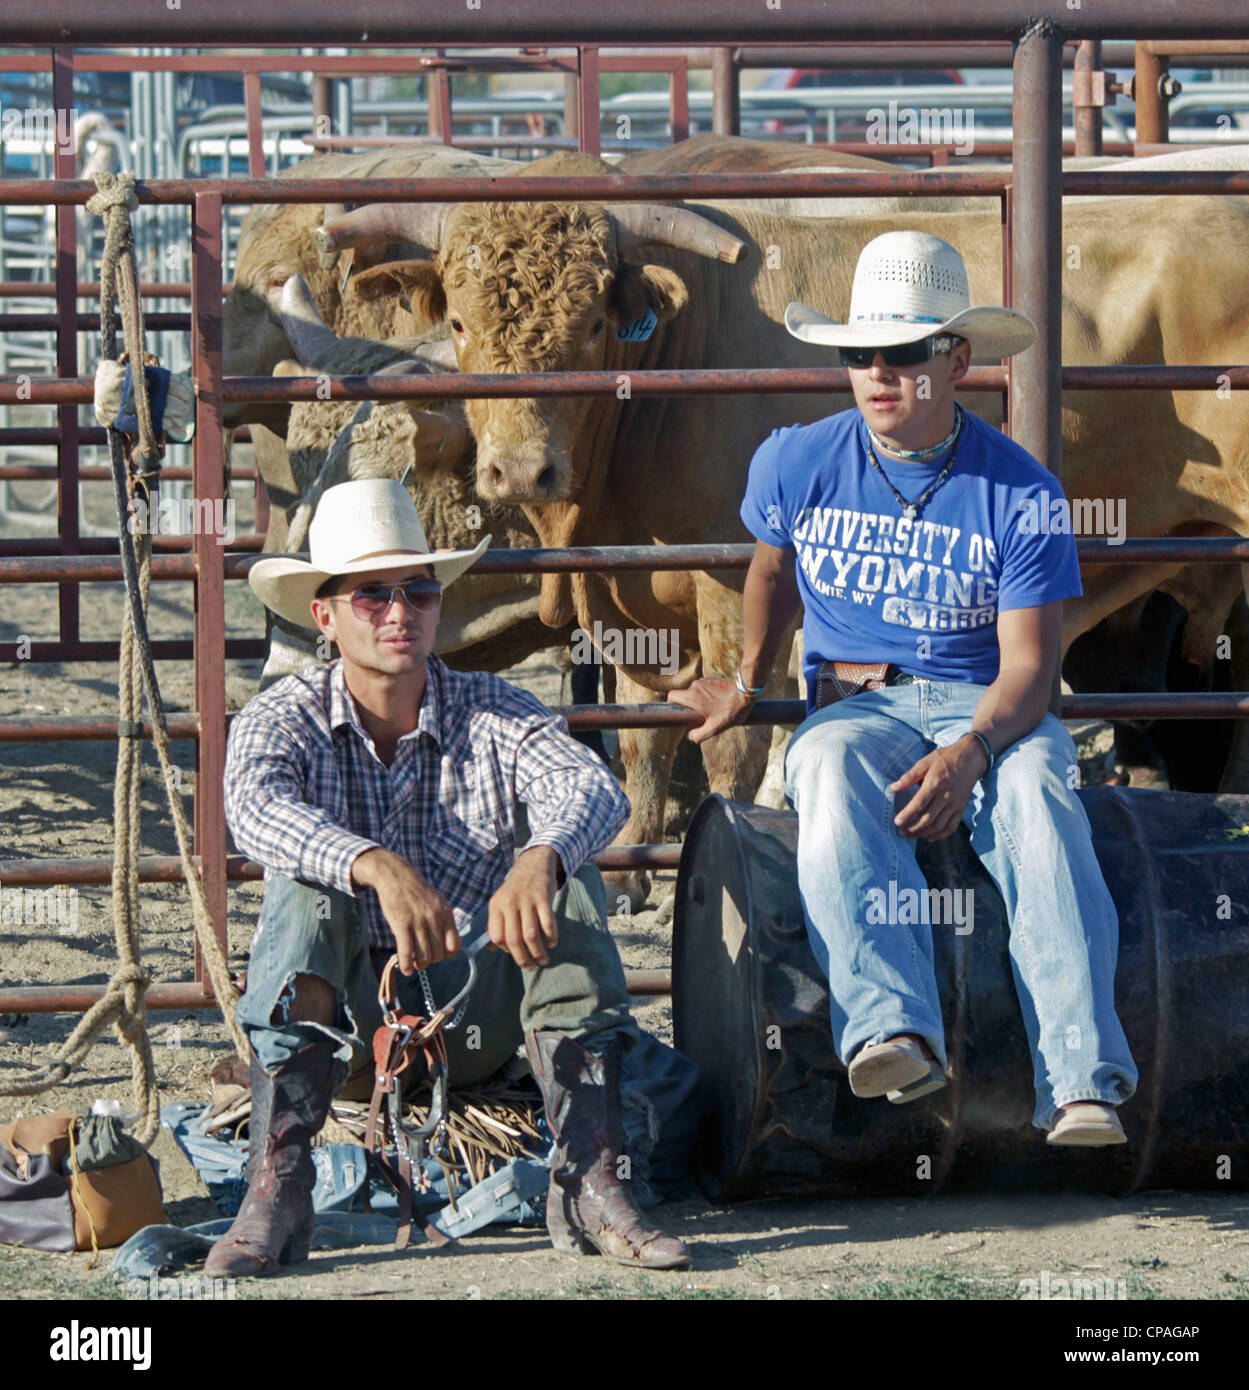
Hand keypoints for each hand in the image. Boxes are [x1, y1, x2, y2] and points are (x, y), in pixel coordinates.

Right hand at [351, 847, 459, 973]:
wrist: (395, 875)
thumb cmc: (416, 890)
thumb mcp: (437, 902)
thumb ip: (443, 921)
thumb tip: (448, 944)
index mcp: (446, 913)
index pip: (455, 945)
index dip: (447, 955)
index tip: (439, 955)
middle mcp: (435, 918)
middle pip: (439, 954)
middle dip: (431, 961)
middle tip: (424, 959)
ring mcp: (418, 922)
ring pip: (424, 957)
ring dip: (420, 965)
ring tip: (415, 964)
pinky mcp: (401, 923)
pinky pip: (406, 952)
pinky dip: (406, 965)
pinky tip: (405, 969)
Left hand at [487, 845, 559, 970]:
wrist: (534, 864)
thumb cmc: (516, 889)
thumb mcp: (501, 902)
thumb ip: (496, 924)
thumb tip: (492, 949)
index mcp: (496, 906)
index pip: (496, 936)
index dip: (505, 950)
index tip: (515, 954)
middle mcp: (509, 903)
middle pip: (513, 939)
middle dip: (523, 958)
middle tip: (531, 967)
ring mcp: (527, 900)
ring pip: (530, 935)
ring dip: (538, 952)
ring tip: (543, 960)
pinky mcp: (543, 898)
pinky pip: (548, 923)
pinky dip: (551, 937)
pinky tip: (552, 943)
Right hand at [667, 677, 755, 745]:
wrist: (747, 692)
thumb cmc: (731, 710)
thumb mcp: (715, 728)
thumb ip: (699, 735)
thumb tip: (690, 737)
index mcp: (692, 696)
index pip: (672, 696)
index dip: (671, 704)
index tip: (679, 712)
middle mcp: (695, 686)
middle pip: (684, 696)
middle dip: (689, 706)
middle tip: (701, 716)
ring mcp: (705, 681)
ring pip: (695, 692)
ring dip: (700, 701)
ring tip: (714, 710)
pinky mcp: (713, 680)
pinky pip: (705, 689)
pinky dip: (708, 696)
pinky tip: (720, 703)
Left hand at [889, 735, 988, 840]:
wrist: (971, 758)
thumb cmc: (945, 759)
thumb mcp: (925, 762)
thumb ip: (909, 776)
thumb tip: (893, 787)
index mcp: (935, 783)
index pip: (919, 803)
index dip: (907, 814)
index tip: (897, 822)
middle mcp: (946, 796)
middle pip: (928, 818)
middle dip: (913, 828)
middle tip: (901, 832)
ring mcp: (955, 804)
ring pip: (939, 825)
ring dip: (924, 833)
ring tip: (911, 835)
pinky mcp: (961, 808)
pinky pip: (952, 826)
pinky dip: (940, 835)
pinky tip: (929, 837)